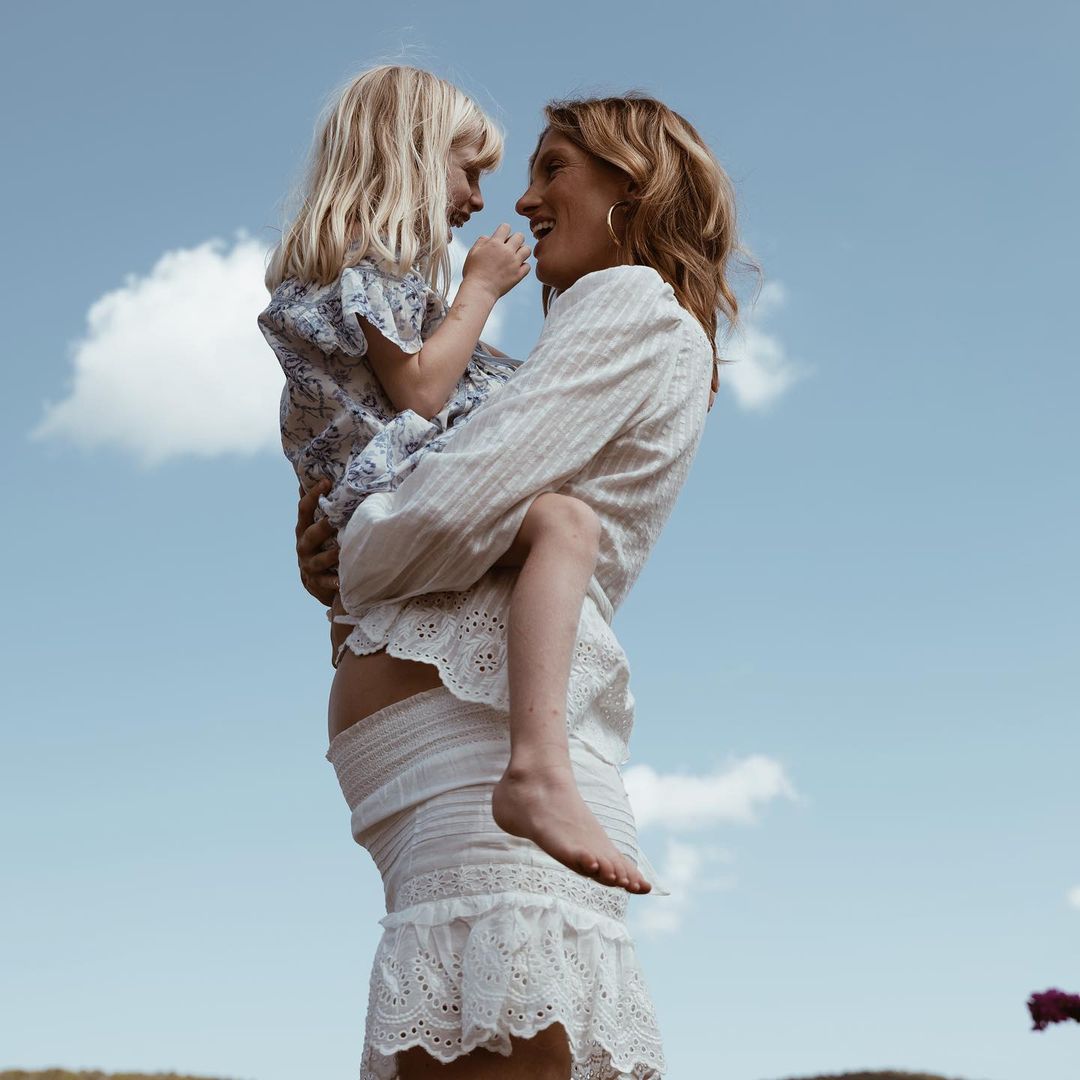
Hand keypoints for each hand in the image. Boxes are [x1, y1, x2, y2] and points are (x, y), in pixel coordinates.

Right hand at [296, 480, 338, 605]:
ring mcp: (309, 564)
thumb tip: (324, 474)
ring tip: (341, 551)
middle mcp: (303, 545)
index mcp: (304, 529)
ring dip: (330, 554)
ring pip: (318, 559)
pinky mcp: (316, 582)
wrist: (316, 582)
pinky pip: (325, 582)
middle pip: (310, 534)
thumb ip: (320, 506)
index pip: (304, 509)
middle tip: (334, 518)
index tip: (326, 481)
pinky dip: (332, 582)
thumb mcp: (318, 527)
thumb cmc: (322, 547)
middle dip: (322, 526)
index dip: (313, 495)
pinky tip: (342, 581)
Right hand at [461, 223, 530, 299]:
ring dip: (522, 251)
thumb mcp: (472, 253)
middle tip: (509, 247)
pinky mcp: (518, 275)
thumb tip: (490, 237)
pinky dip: (523, 266)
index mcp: (495, 243)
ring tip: (515, 257)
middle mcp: (507, 251)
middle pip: (520, 236)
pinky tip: (516, 268)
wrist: (479, 290)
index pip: (506, 227)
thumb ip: (481, 241)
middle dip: (515, 239)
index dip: (503, 231)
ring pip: (527, 250)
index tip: (501, 238)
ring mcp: (514, 263)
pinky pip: (528, 266)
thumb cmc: (473, 272)